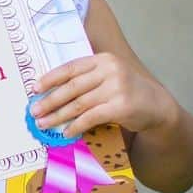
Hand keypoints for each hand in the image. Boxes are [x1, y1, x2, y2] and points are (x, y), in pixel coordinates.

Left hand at [30, 52, 177, 137]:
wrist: (157, 106)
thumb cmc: (126, 91)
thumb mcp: (108, 77)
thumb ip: (86, 79)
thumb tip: (50, 93)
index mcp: (103, 60)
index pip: (71, 68)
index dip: (51, 78)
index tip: (35, 89)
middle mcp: (110, 70)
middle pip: (72, 87)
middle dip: (50, 100)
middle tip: (34, 111)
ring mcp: (117, 88)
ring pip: (79, 104)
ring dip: (58, 116)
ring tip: (44, 123)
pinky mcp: (121, 107)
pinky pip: (91, 117)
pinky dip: (76, 126)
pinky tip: (66, 132)